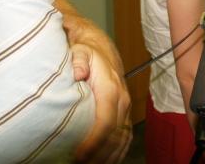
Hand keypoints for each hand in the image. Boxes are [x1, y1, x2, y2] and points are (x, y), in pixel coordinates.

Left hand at [72, 43, 132, 162]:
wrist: (103, 51)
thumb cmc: (87, 54)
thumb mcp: (79, 52)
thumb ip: (78, 61)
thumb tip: (78, 73)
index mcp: (111, 88)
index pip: (106, 121)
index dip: (94, 141)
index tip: (78, 154)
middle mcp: (122, 100)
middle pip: (114, 136)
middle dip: (98, 155)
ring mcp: (125, 109)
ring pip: (121, 140)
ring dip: (107, 157)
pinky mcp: (124, 114)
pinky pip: (125, 137)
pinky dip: (118, 153)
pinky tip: (107, 161)